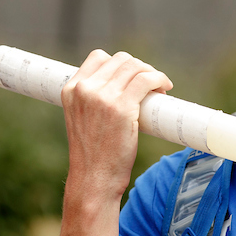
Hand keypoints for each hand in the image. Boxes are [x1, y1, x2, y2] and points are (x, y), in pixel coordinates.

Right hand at [60, 50, 172, 201]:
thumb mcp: (82, 119)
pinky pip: (146, 79)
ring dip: (152, 73)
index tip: (132, 78)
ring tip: (159, 89)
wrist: (94, 179)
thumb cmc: (93, 154)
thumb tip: (122, 87)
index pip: (98, 57)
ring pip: (135, 67)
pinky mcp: (121, 107)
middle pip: (121, 60)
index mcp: (71, 89)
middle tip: (150, 86)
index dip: (120, 65)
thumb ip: (92, 100)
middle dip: (139, 68)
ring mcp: (102, 97)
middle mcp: (84, 89)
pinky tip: (164, 89)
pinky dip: (159, 79)